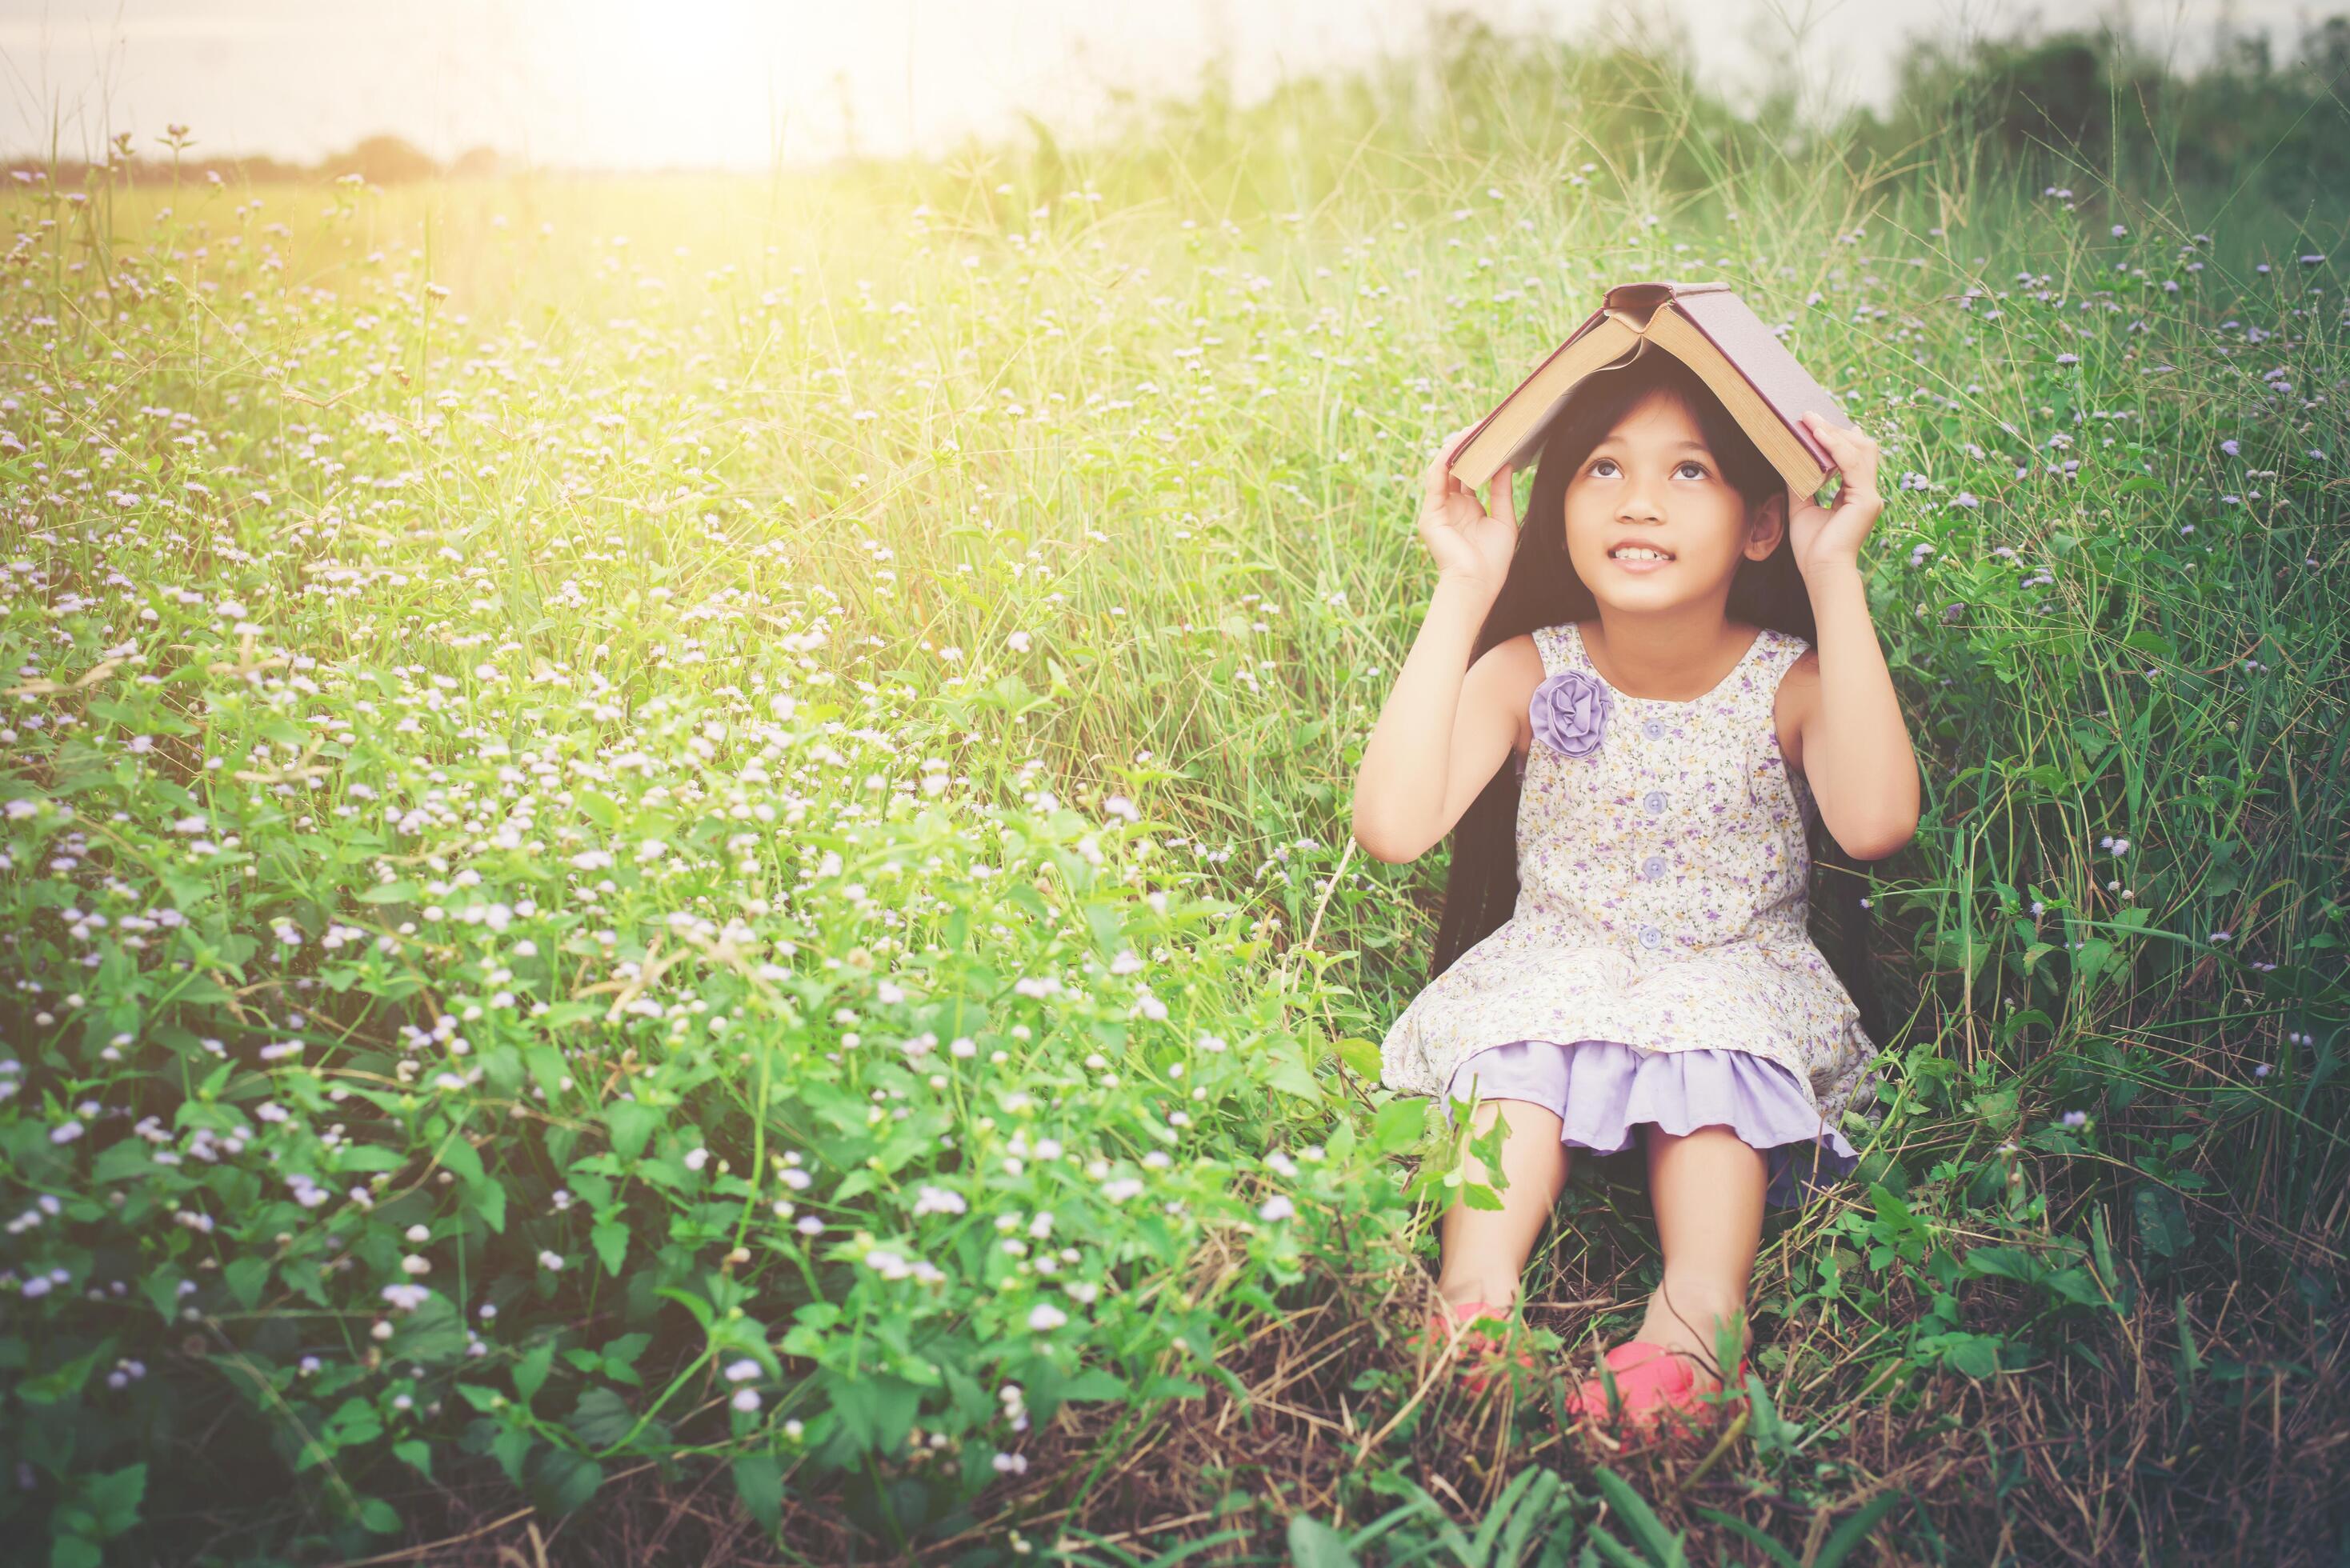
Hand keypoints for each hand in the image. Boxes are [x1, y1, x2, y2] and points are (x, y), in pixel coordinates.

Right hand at [1416, 424, 1515, 593]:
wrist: (1477, 585)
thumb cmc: (1493, 561)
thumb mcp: (1504, 520)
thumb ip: (1502, 492)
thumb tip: (1506, 465)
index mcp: (1467, 508)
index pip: (1470, 474)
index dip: (1480, 455)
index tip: (1493, 437)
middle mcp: (1451, 506)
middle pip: (1456, 468)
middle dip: (1467, 447)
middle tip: (1483, 426)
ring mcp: (1438, 509)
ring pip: (1443, 469)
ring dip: (1455, 448)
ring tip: (1471, 430)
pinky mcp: (1431, 513)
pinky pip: (1435, 480)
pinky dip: (1443, 461)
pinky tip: (1455, 446)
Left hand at [1788, 411, 1882, 580]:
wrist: (1820, 571)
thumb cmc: (1812, 546)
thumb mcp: (1802, 507)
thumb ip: (1801, 483)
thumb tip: (1789, 459)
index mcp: (1856, 494)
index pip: (1853, 456)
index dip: (1837, 437)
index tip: (1815, 422)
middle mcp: (1867, 492)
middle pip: (1861, 447)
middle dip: (1835, 429)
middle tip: (1810, 416)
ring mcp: (1870, 495)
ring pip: (1860, 450)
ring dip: (1834, 433)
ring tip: (1811, 420)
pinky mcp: (1866, 500)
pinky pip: (1852, 464)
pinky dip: (1835, 447)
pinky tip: (1818, 436)